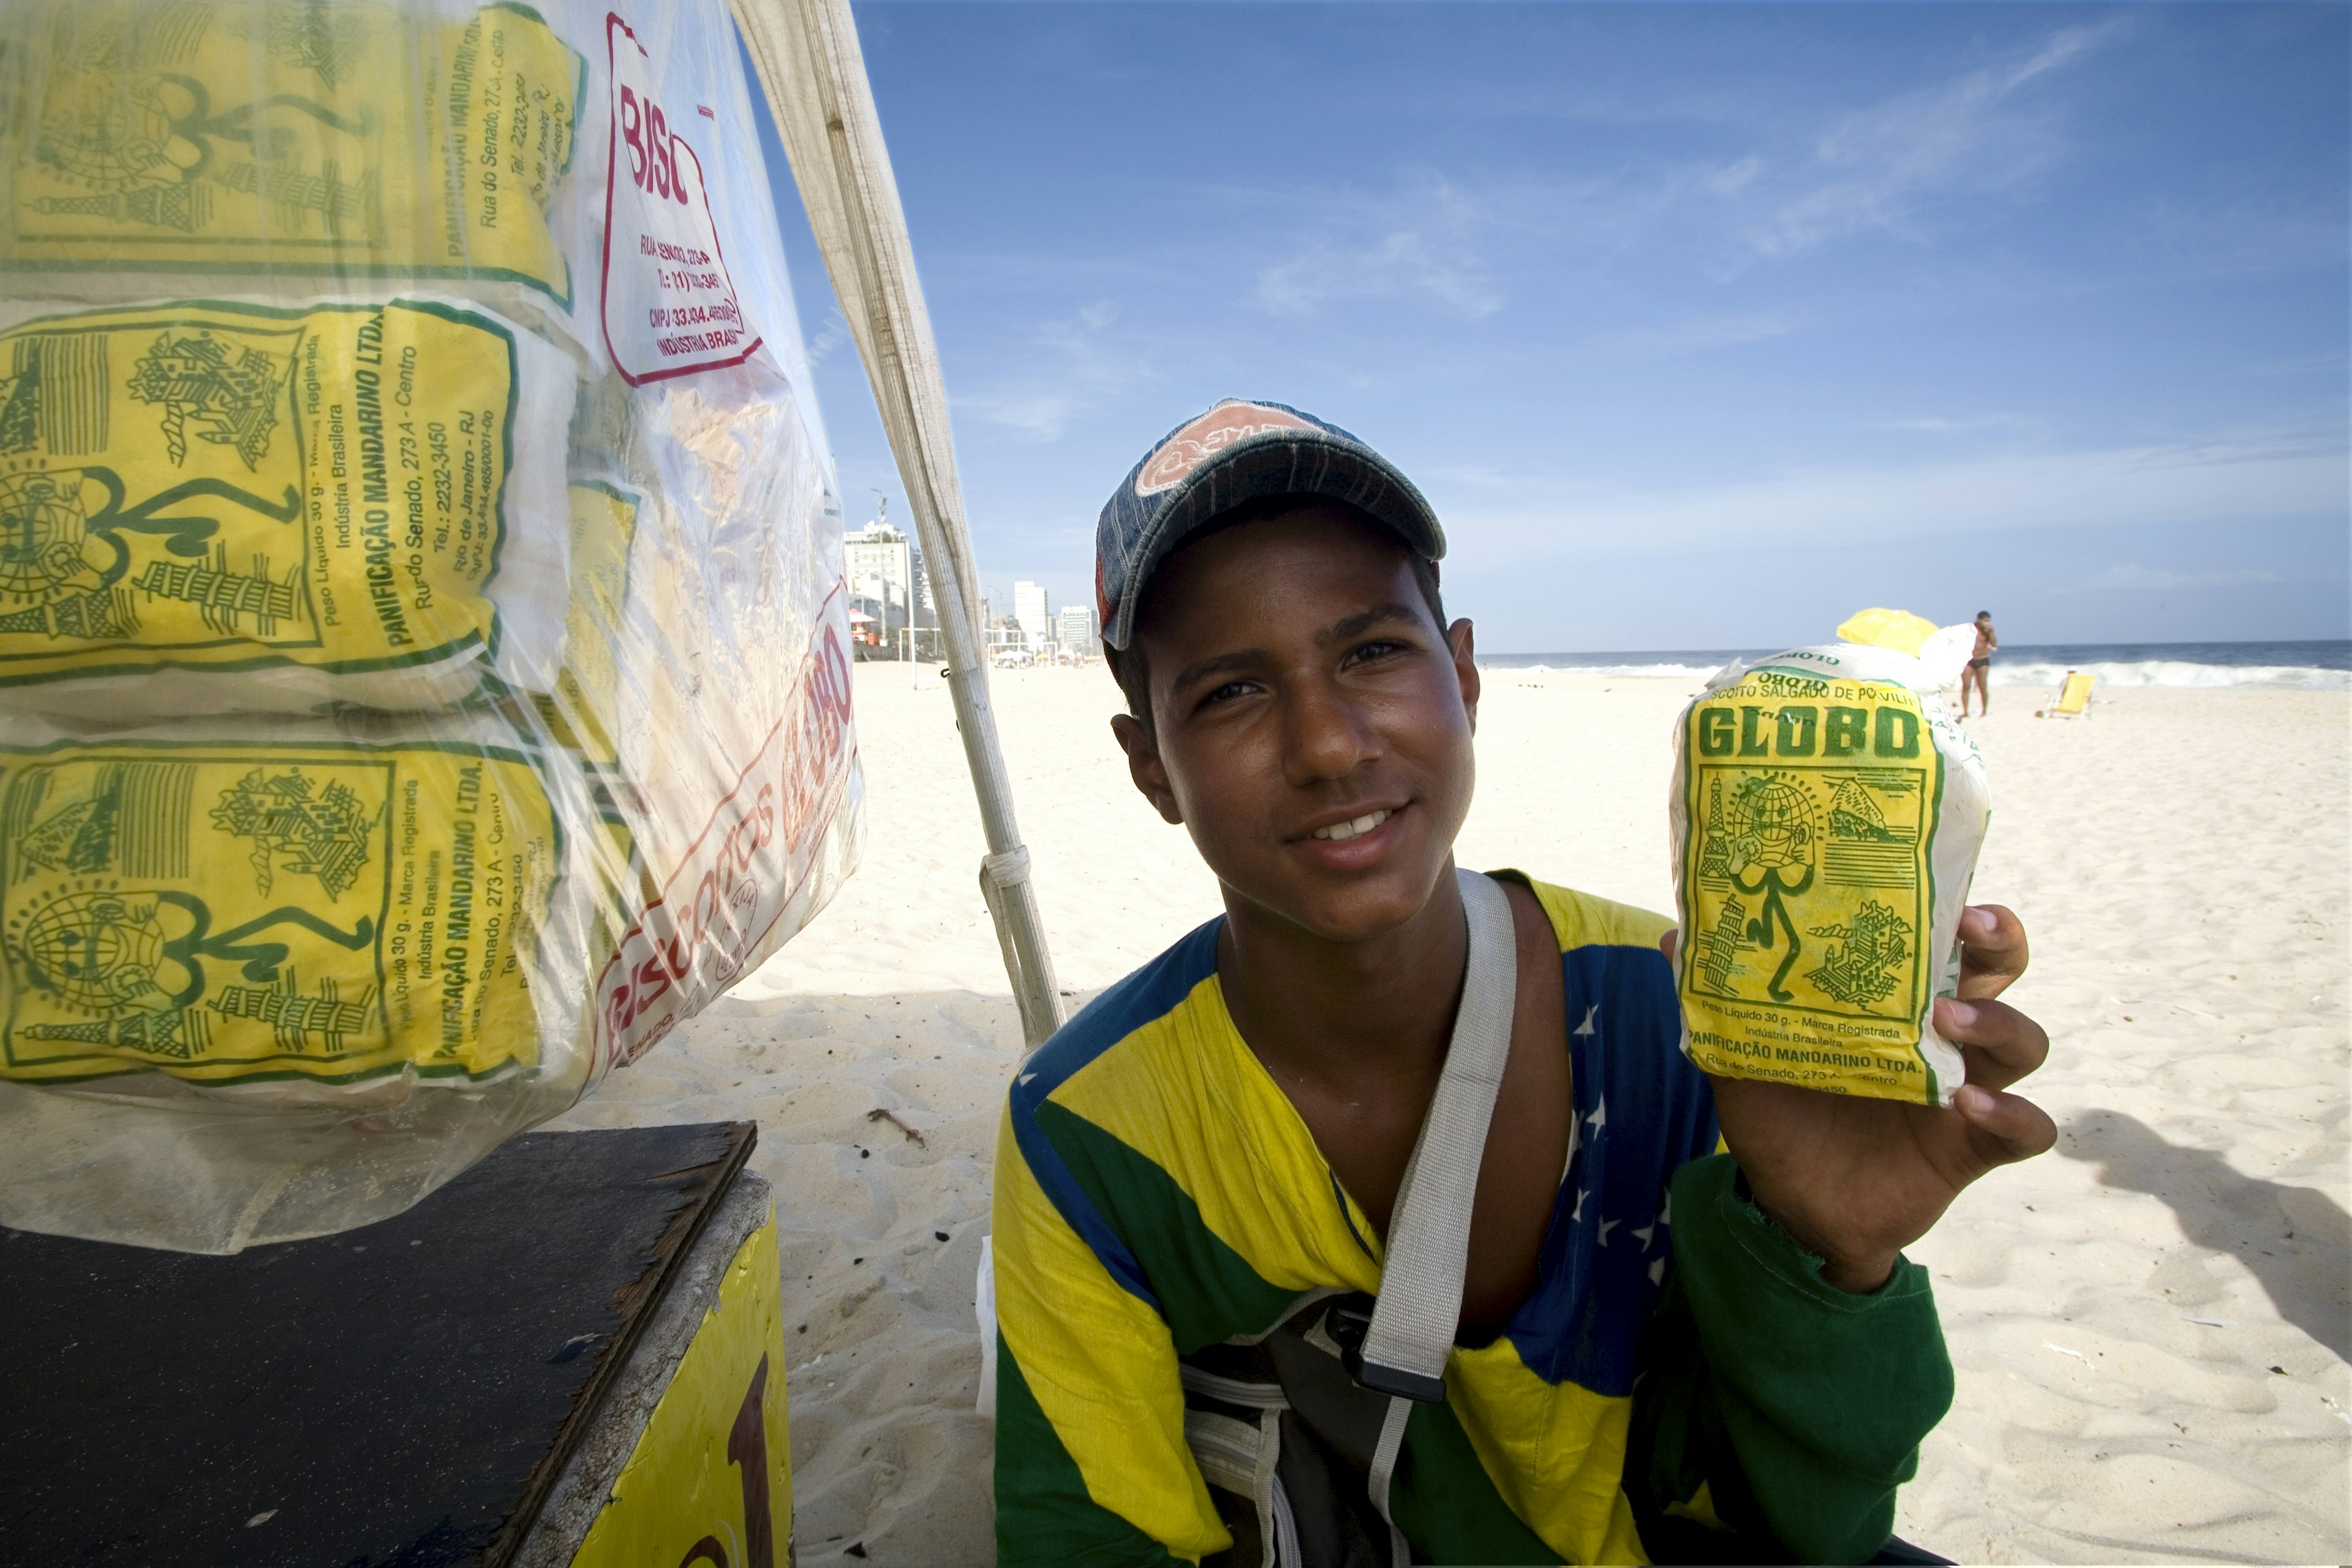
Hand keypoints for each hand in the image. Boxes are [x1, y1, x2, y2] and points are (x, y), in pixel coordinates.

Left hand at [1662, 905, 2054, 1291]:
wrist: (1789, 1206)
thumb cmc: (1778, 1114)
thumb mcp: (1741, 1055)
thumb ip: (1716, 1002)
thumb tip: (1673, 933)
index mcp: (1895, 998)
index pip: (1942, 936)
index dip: (1953, 905)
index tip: (1942, 886)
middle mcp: (1943, 1033)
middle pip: (2000, 972)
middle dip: (1999, 943)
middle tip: (1973, 927)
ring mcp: (1966, 1088)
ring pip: (2024, 1043)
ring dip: (1999, 1023)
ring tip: (1949, 1019)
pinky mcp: (1971, 1147)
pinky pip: (2025, 1128)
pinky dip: (2011, 1114)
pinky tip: (1970, 1105)